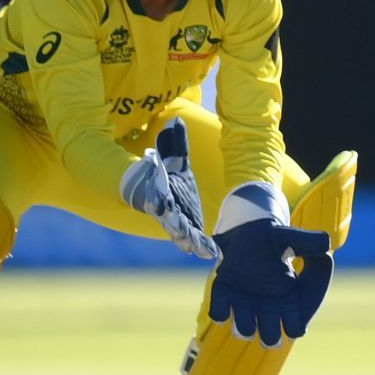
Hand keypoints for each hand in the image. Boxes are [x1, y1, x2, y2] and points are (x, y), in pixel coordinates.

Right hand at [120, 117, 217, 259]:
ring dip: (192, 242)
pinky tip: (213, 254)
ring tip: (204, 251)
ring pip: (182, 234)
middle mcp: (168, 210)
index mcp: (163, 192)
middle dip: (179, 228)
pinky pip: (193, 239)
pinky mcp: (188, 228)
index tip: (165, 203)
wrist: (160, 190)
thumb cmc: (165, 174)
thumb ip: (174, 142)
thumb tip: (176, 121)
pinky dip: (201, 246)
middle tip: (187, 236)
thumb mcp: (173, 158)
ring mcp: (177, 222)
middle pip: (171, 220)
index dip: (162, 200)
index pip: (161, 197)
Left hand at [209, 182, 333, 347]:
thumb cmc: (275, 237)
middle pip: (269, 337)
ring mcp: (243, 301)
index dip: (294, 326)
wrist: (247, 228)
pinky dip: (221, 312)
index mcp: (289, 299)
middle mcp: (266, 306)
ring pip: (244, 329)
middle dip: (270, 336)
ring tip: (247, 312)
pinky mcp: (224, 292)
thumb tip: (326, 245)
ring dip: (244, 326)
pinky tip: (228, 299)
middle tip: (270, 326)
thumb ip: (311, 242)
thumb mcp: (294, 237)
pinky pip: (219, 312)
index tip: (294, 320)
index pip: (294, 326)